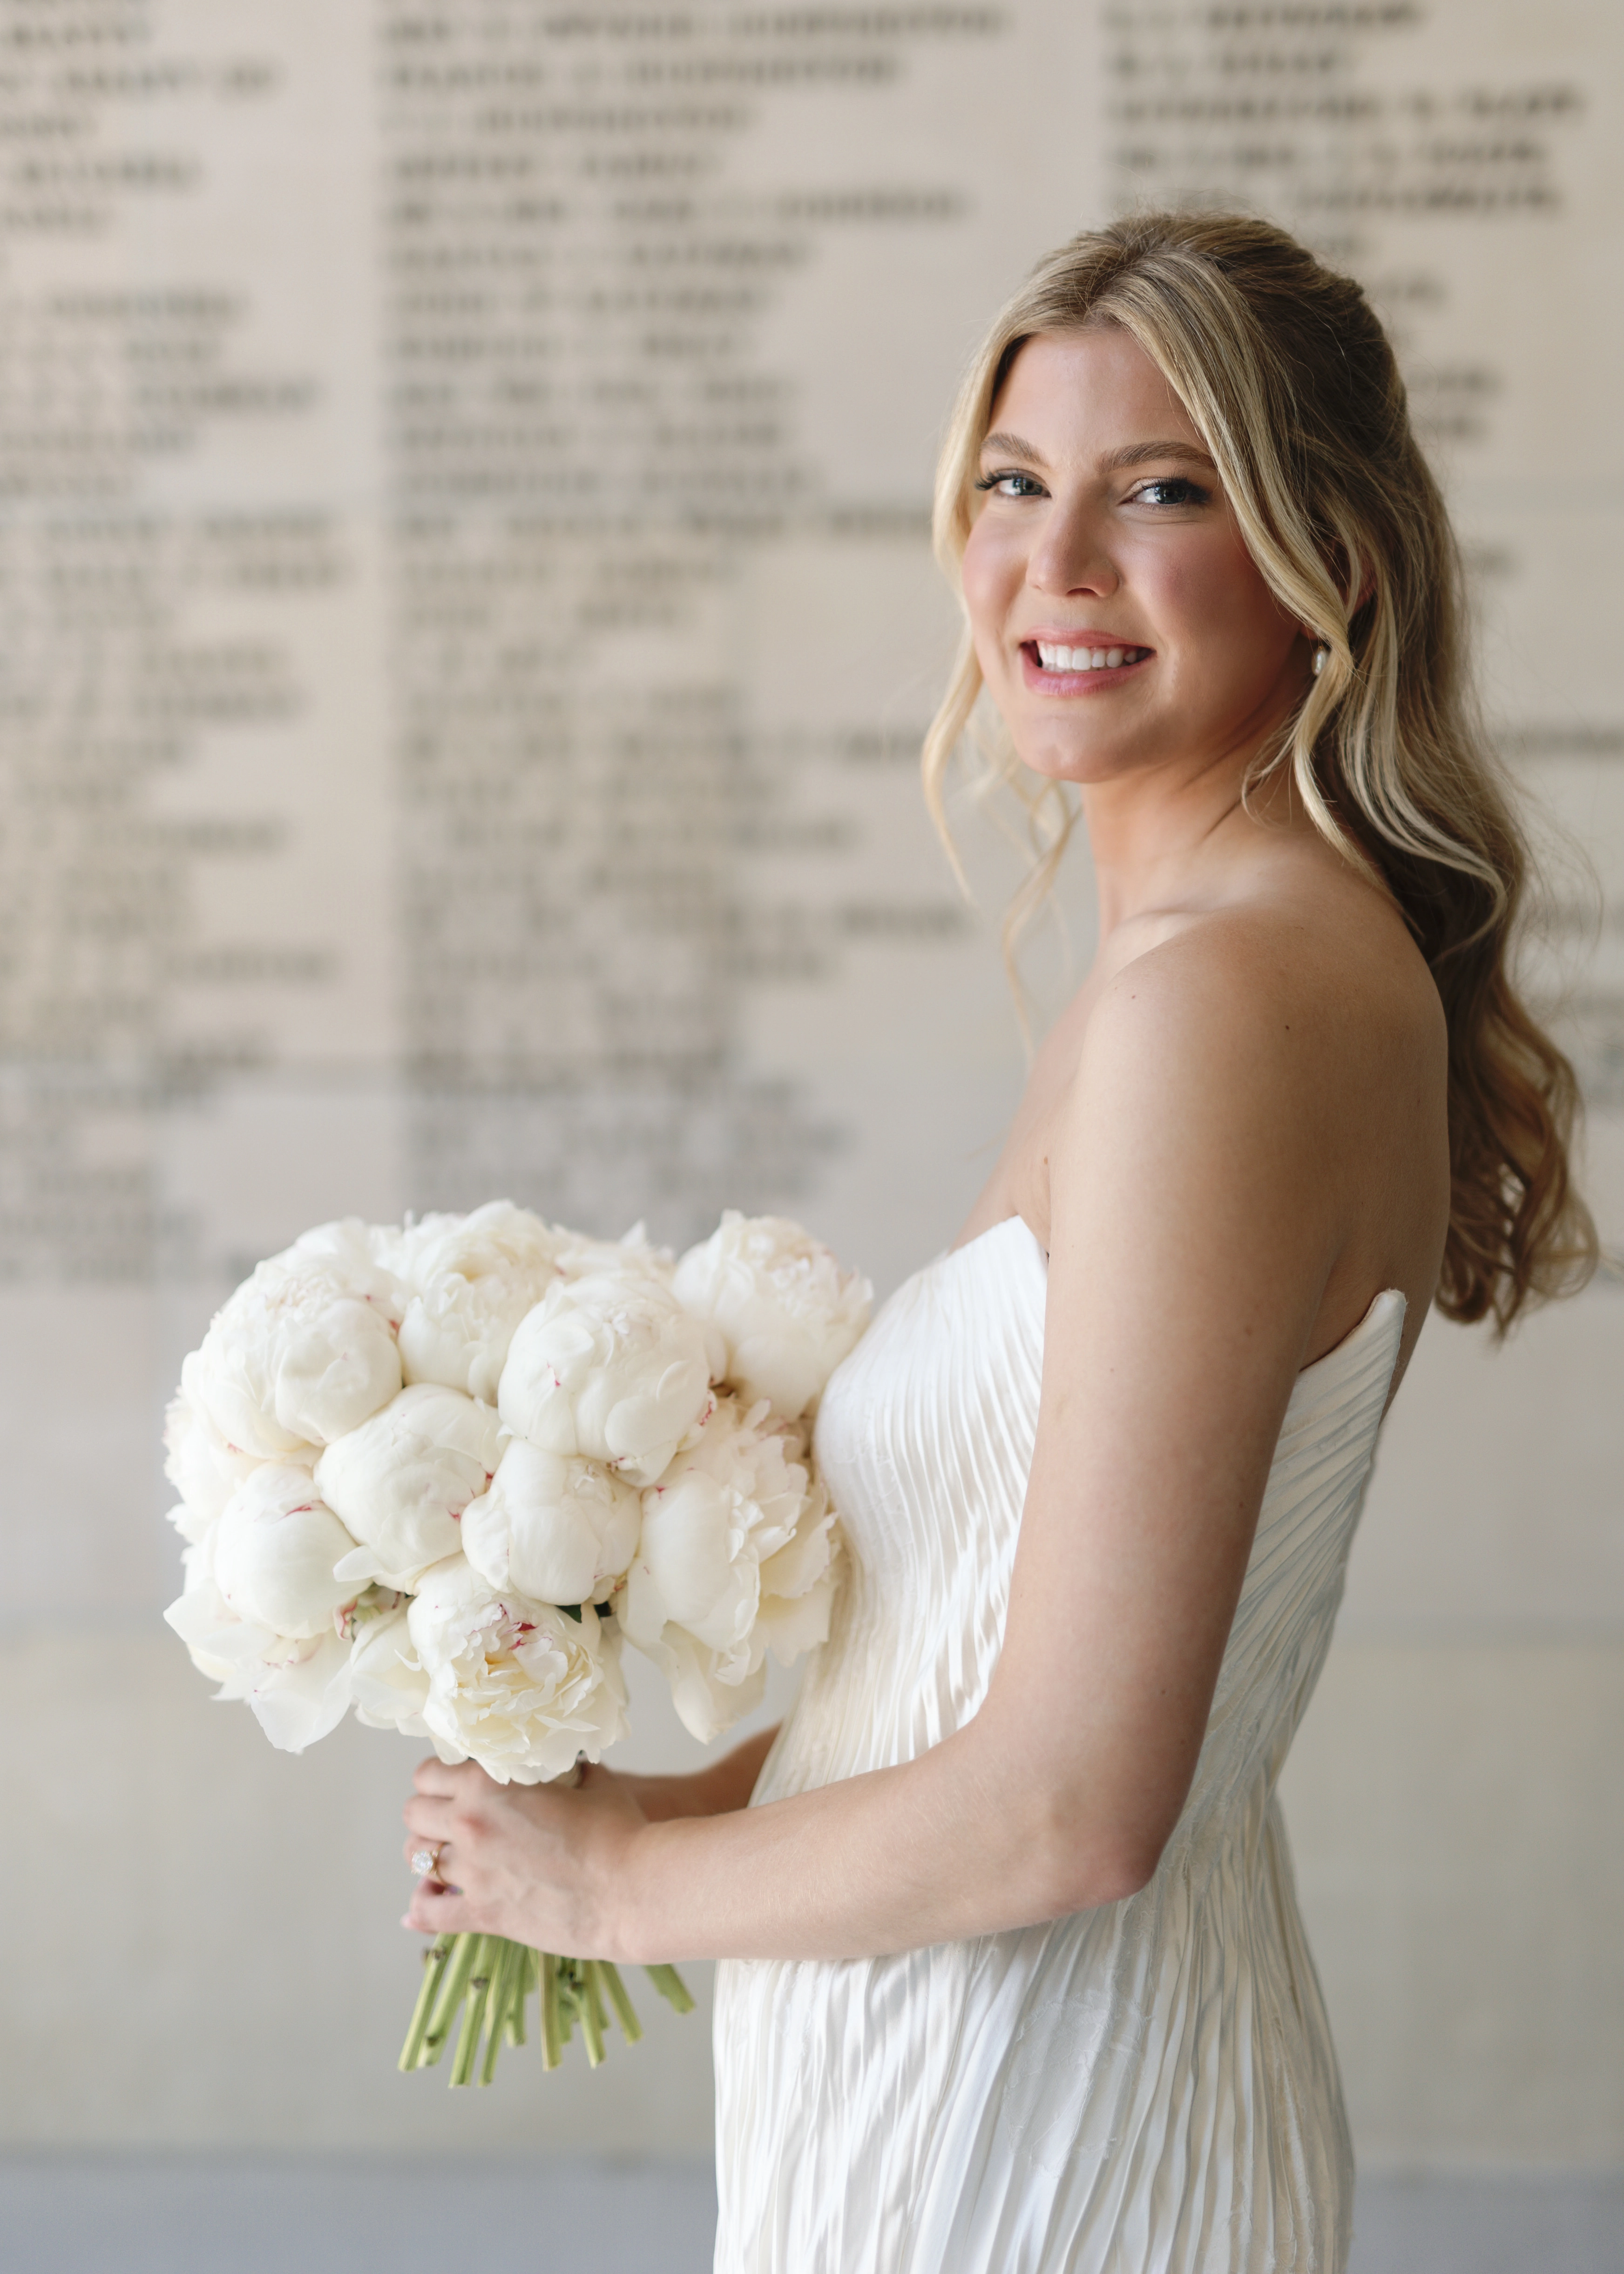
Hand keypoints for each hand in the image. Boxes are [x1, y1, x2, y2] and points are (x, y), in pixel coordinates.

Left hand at [401, 1756, 646, 1957]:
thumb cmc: (619, 1829)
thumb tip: (568, 1761)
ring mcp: (473, 1872)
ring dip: (428, 1855)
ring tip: (445, 1856)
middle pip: (413, 1814)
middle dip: (427, 1813)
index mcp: (489, 1784)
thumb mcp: (592, 1780)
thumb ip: (566, 1767)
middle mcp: (470, 1824)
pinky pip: (431, 1913)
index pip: (429, 1774)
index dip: (437, 1777)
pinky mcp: (483, 1914)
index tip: (451, 1784)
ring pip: (417, 1860)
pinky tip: (423, 1904)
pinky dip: (422, 1908)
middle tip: (446, 1819)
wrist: (633, 1889)